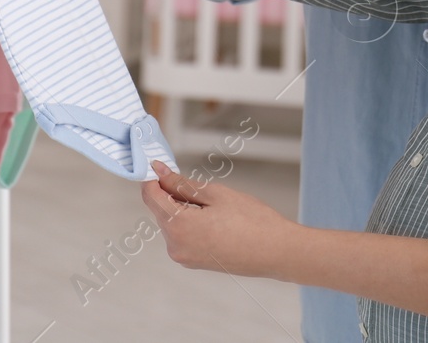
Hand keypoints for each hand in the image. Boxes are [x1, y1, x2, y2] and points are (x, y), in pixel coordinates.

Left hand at [141, 162, 301, 277]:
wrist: (277, 252)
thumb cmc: (252, 221)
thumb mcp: (215, 194)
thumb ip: (182, 184)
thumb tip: (160, 173)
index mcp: (178, 227)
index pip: (150, 196)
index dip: (153, 178)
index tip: (160, 166)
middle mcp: (176, 246)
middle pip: (160, 210)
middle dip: (171, 193)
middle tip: (197, 184)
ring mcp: (184, 257)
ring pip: (171, 223)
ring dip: (182, 208)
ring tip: (213, 205)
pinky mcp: (194, 262)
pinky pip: (182, 236)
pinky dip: (189, 222)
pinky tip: (213, 218)